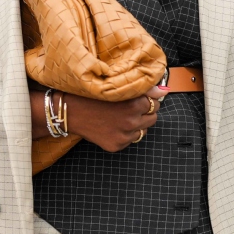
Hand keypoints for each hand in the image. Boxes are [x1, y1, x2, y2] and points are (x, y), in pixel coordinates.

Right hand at [32, 86, 167, 152]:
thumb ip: (143, 90)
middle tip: (129, 107)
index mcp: (133, 104)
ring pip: (142, 130)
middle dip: (144, 112)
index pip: (155, 103)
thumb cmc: (91, 95)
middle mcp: (131, 122)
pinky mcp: (116, 145)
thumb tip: (164, 91)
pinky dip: (124, 134)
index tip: (138, 99)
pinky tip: (112, 126)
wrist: (69, 112)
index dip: (147, 100)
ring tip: (120, 117)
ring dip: (136, 124)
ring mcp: (124, 136)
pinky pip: (129, 140)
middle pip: (152, 118)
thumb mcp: (116, 87)